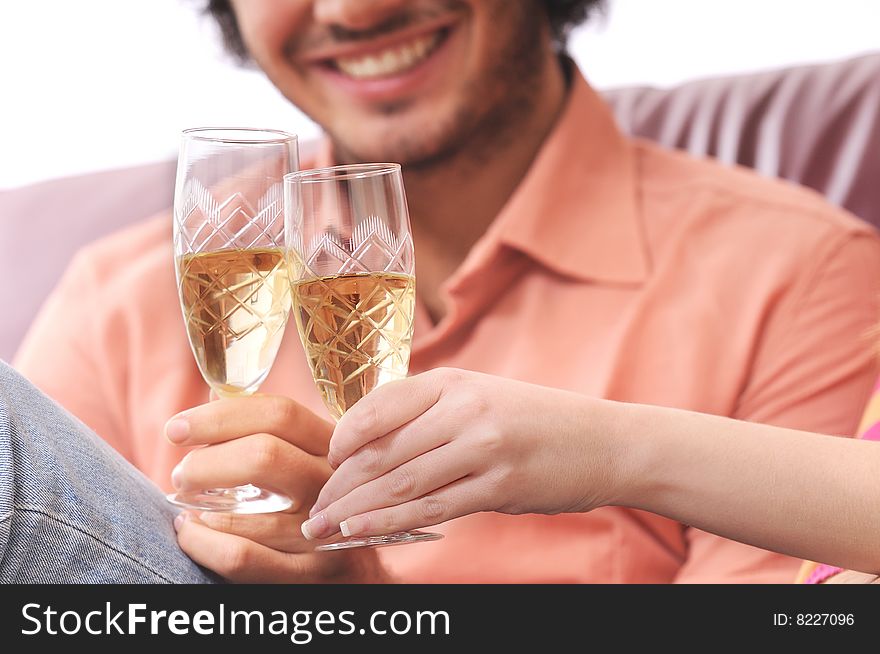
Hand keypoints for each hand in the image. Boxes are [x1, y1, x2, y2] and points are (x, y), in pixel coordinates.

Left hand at [166, 395, 389, 582]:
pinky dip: (202, 544)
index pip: (279, 414)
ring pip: (245, 513)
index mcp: (332, 444)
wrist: (358, 571)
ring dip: (197, 511)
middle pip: (264, 454)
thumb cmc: (315, 504)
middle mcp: (334, 482)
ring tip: (186, 510)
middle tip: (182, 475)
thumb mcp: (306, 460)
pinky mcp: (311, 572)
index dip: (221, 416)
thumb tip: (213, 395)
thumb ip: (265, 429)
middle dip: (205, 464)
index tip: (176, 428)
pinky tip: (192, 535)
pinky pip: (241, 556)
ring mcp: (326, 529)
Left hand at [301, 368, 617, 540]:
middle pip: (382, 449)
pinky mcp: (499, 485)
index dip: (343, 436)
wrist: (606, 441)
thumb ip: (432, 413)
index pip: (380, 406)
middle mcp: (464, 408)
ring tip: (323, 527)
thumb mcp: (483, 396)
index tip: (326, 462)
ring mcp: (483, 446)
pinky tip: (363, 532)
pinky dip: (391, 522)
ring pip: (400, 481)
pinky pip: (433, 507)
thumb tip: (373, 445)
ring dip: (355, 509)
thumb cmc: (538, 420)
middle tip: (313, 507)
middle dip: (340, 483)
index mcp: (454, 379)